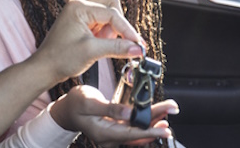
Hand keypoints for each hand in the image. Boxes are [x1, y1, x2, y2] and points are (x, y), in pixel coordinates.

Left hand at [33, 0, 145, 81]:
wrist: (44, 68)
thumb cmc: (61, 58)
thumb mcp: (92, 52)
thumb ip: (117, 47)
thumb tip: (138, 48)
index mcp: (79, 7)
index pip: (112, 14)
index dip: (127, 30)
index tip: (138, 45)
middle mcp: (79, 5)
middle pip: (112, 5)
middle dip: (119, 25)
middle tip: (120, 42)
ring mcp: (79, 12)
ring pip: (108, 13)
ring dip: (112, 29)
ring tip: (103, 45)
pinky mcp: (81, 21)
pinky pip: (101, 21)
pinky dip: (106, 33)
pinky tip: (99, 44)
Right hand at [49, 86, 177, 146]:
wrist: (66, 110)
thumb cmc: (74, 104)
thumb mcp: (89, 102)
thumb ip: (111, 108)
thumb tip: (130, 113)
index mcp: (103, 132)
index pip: (131, 134)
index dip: (150, 131)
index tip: (165, 129)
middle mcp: (110, 137)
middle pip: (139, 132)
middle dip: (158, 121)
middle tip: (172, 108)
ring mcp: (113, 134)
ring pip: (138, 129)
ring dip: (154, 119)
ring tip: (169, 108)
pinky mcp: (116, 128)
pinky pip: (134, 126)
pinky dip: (146, 118)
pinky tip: (156, 113)